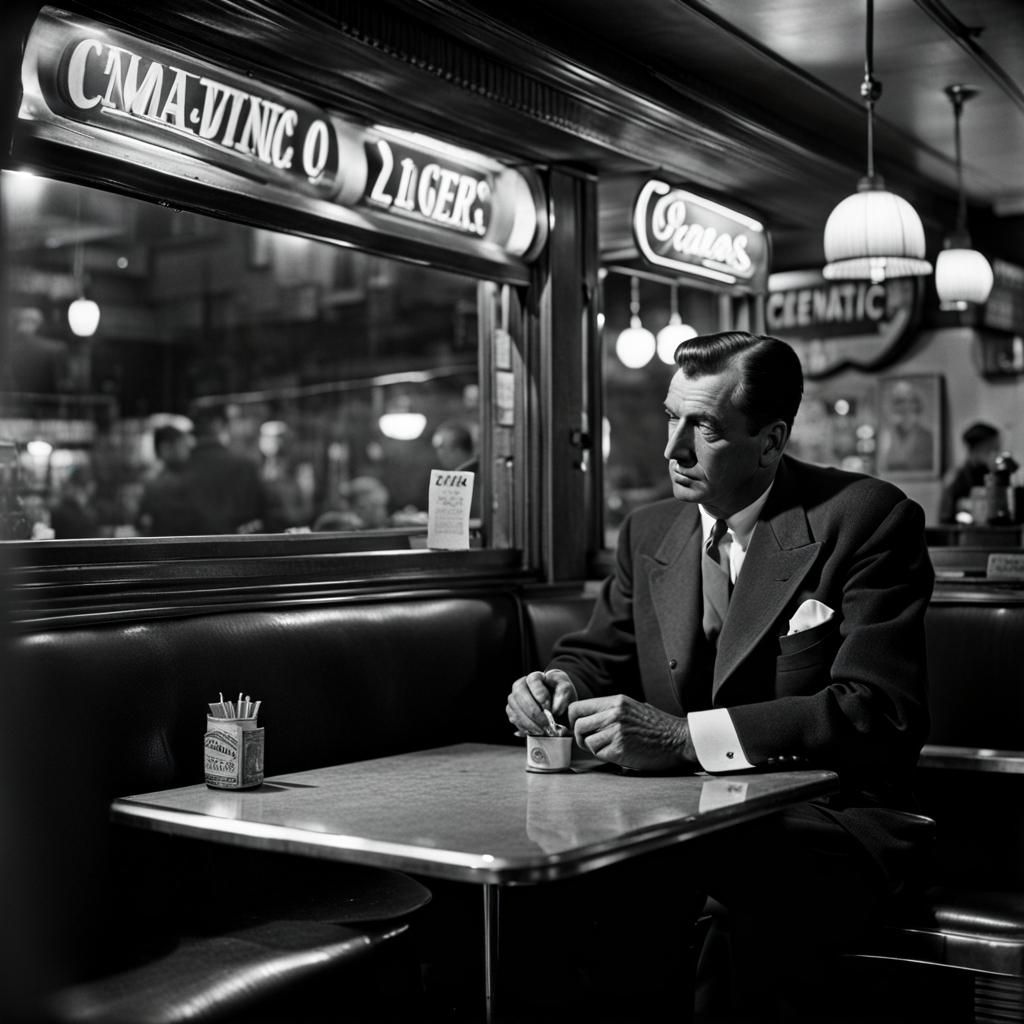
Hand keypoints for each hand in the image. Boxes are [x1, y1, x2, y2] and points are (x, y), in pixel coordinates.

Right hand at [506, 669, 576, 736]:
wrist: (555, 703)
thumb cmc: (559, 694)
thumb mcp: (566, 690)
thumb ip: (563, 694)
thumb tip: (554, 709)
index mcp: (535, 677)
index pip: (533, 680)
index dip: (539, 694)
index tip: (549, 707)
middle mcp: (521, 685)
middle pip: (520, 695)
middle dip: (533, 712)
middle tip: (546, 723)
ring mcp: (514, 698)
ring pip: (515, 708)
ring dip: (529, 722)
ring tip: (543, 730)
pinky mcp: (512, 711)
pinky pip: (514, 719)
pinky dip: (525, 727)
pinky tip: (536, 731)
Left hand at [568, 695, 696, 770]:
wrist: (678, 739)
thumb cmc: (657, 726)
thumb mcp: (632, 707)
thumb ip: (610, 710)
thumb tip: (588, 718)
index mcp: (615, 701)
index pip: (577, 707)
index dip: (574, 720)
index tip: (579, 728)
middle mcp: (613, 714)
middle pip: (578, 725)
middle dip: (581, 737)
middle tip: (590, 742)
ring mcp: (617, 731)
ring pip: (588, 742)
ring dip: (595, 748)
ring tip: (610, 748)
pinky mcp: (621, 749)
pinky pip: (600, 754)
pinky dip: (606, 757)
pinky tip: (620, 753)